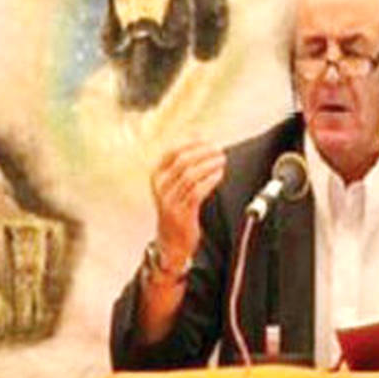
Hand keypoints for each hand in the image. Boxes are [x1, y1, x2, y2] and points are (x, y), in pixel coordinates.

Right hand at [150, 140, 225, 264]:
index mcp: (156, 177)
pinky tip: (219, 175)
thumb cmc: (177, 208)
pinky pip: (197, 192)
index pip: (172, 153)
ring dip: (209, 165)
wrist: (171, 241)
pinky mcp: (181, 213)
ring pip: (191, 176)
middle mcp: (160, 188)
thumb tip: (198, 136)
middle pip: (182, 162)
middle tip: (219, 150)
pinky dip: (210, 180)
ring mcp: (169, 201)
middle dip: (203, 153)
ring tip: (222, 160)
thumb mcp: (173, 185)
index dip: (191, 144)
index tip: (208, 141)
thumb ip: (183, 164)